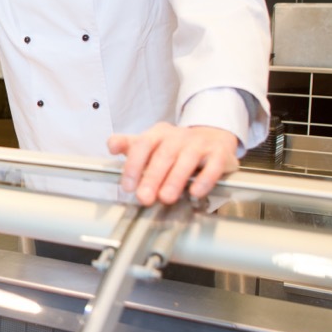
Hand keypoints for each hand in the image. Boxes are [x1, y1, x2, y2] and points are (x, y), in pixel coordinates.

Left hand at [106, 123, 238, 205]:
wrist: (212, 136)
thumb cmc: (176, 146)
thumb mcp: (151, 143)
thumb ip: (129, 145)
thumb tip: (111, 145)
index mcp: (158, 134)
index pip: (142, 145)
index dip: (133, 165)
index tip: (127, 186)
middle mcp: (178, 137)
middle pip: (163, 155)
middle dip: (152, 177)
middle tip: (144, 197)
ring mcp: (199, 144)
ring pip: (186, 160)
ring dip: (175, 180)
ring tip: (166, 198)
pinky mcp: (219, 154)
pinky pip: (213, 166)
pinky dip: (204, 180)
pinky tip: (196, 192)